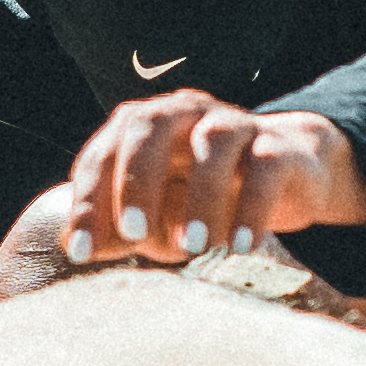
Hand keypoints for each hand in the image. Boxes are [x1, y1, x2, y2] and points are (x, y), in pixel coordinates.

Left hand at [0, 96, 365, 299]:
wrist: (288, 170)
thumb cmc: (202, 194)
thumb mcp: (156, 212)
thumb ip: (118, 227)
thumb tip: (78, 248)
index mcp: (141, 128)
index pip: (103, 154)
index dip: (89, 201)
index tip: (81, 251)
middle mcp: (182, 114)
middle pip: (148, 128)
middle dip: (136, 182)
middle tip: (136, 236)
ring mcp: (231, 124)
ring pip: (211, 143)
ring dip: (199, 196)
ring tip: (195, 247)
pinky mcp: (277, 146)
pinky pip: (264, 166)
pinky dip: (251, 207)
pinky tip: (241, 246)